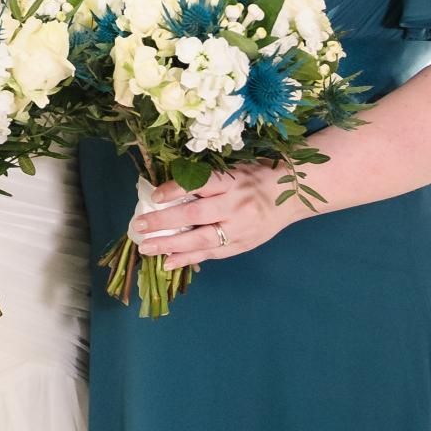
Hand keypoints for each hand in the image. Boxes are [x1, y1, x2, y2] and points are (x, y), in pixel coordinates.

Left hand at [127, 166, 303, 268]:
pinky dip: (188, 259)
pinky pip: (212, 253)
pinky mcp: (242, 245)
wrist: (292, 194)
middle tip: (139, 226)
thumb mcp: (235, 168)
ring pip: (201, 239)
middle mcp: (236, 204)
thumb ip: (207, 179)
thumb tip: (167, 191)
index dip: (175, 190)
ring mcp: (240, 228)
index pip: (200, 184)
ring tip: (147, 248)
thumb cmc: (257, 176)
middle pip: (195, 215)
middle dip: (164, 222)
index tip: (154, 196)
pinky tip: (168, 262)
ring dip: (170, 245)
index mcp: (233, 180)